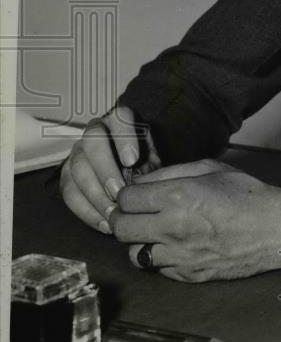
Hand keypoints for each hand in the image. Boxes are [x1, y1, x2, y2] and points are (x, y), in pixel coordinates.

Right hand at [60, 105, 159, 233]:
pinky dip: (85, 210)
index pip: (120, 119)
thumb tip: (143, 186)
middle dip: (105, 169)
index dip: (124, 138)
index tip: (132, 160)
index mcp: (120, 120)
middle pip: (93, 142)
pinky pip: (69, 192)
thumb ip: (148, 167)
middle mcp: (96, 131)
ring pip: (77, 168)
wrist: (129, 174)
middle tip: (118, 192)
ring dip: (95, 194)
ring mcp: (78, 151)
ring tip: (113, 213)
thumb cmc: (145, 164)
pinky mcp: (67, 174)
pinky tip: (103, 223)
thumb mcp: (152, 161)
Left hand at [108, 159, 280, 281]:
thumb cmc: (247, 194)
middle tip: (134, 213)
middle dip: (122, 218)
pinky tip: (174, 246)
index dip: (126, 194)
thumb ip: (172, 172)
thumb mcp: (210, 168)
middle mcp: (172, 228)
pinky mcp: (188, 274)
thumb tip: (143, 181)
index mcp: (177, 197)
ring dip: (139, 241)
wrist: (277, 228)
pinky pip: (158, 269)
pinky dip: (160, 258)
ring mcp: (179, 255)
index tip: (134, 194)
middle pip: (120, 228)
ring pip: (134, 254)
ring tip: (153, 232)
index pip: (125, 198)